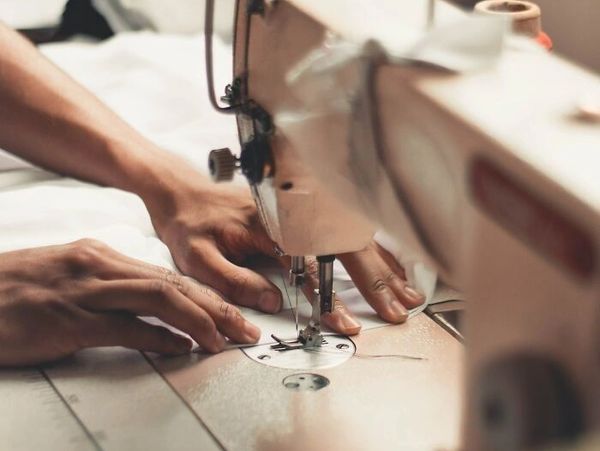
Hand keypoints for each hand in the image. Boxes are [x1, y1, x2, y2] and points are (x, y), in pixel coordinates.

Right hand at [0, 239, 260, 366]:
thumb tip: (155, 315)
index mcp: (102, 256)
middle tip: (244, 328)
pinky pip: (125, 327)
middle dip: (217, 306)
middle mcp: (99, 267)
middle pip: (173, 283)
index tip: (231, 312)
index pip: (168, 275)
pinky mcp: (68, 321)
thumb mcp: (71, 278)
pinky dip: (158, 338)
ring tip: (223, 340)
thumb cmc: (18, 291)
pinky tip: (179, 349)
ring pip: (158, 298)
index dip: (207, 295)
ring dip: (199, 320)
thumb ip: (112, 290)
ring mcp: (85, 292)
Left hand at [149, 181, 423, 335]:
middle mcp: (290, 214)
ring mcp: (300, 208)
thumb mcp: (198, 259)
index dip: (331, 298)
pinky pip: (345, 227)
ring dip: (382, 262)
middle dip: (376, 278)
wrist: (181, 190)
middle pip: (345, 246)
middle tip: (398, 308)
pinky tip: (388, 260)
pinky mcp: (302, 209)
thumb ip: (235, 281)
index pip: (311, 266)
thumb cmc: (189, 223)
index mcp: (267, 227)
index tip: (347, 322)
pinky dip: (371, 246)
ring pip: (352, 234)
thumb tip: (273, 303)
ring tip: (406, 288)